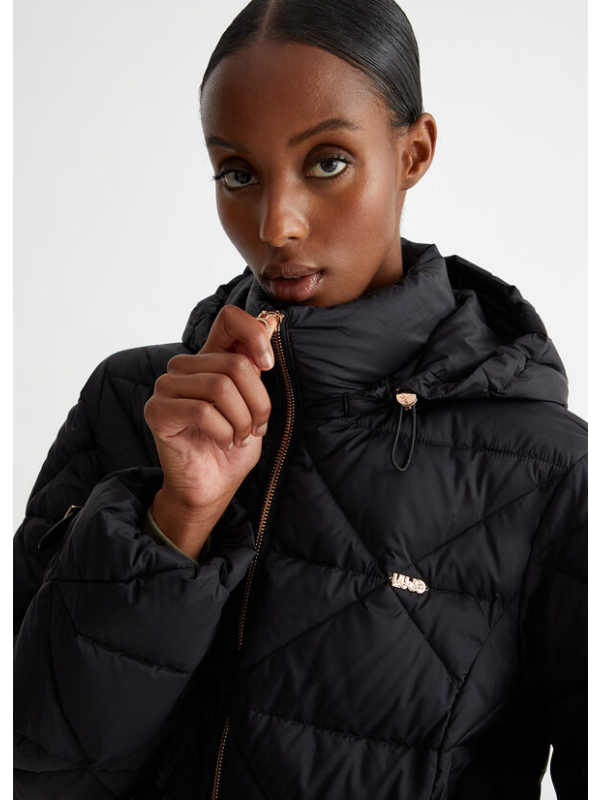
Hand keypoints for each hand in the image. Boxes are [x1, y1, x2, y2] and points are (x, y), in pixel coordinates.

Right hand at [144, 305, 274, 557]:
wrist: (211, 487)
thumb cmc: (232, 445)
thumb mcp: (253, 405)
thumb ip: (252, 373)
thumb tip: (264, 341)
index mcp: (210, 359)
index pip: (229, 319)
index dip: (254, 335)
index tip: (267, 365)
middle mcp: (185, 367)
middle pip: (234, 364)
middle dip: (258, 402)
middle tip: (256, 428)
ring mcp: (167, 388)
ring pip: (220, 386)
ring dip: (241, 420)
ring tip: (240, 437)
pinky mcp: (157, 412)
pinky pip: (202, 410)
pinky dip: (223, 431)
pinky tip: (223, 442)